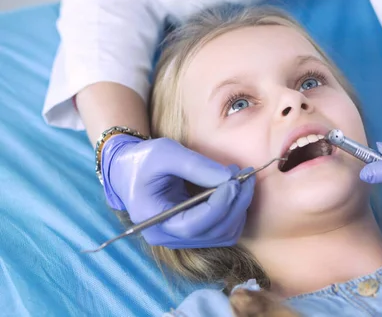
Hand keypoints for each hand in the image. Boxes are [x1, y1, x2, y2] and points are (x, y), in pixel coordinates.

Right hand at [100, 134, 254, 247]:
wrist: (128, 170)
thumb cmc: (142, 159)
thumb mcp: (164, 152)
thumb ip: (195, 165)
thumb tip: (228, 178)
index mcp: (153, 220)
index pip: (192, 227)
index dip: (219, 206)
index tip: (234, 182)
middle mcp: (167, 236)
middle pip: (213, 233)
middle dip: (235, 205)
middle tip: (245, 176)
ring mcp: (181, 238)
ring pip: (223, 235)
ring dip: (239, 208)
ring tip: (241, 180)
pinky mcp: (193, 232)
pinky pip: (222, 230)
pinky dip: (235, 211)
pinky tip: (235, 190)